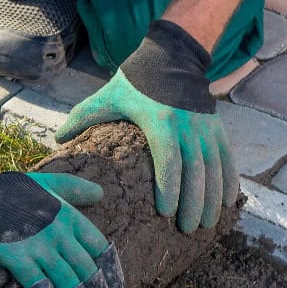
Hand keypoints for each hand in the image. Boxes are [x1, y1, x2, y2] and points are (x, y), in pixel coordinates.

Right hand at [0, 154, 125, 287]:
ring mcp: (39, 246)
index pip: (102, 251)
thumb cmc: (6, 187)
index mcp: (70, 216)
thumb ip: (74, 189)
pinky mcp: (17, 258)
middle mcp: (60, 233)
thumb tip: (100, 193)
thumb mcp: (47, 182)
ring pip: (70, 287)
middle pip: (89, 274)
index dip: (111, 277)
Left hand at [54, 19, 239, 233]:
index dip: (170, 188)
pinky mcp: (217, 128)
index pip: (168, 160)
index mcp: (161, 121)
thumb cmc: (134, 82)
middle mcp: (188, 126)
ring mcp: (206, 128)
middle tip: (186, 229)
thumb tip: (57, 139)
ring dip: (212, 198)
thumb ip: (82, 117)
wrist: (172, 57)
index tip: (166, 213)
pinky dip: (229, 181)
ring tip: (206, 224)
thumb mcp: (107, 96)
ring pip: (214, 168)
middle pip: (196, 171)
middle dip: (193, 202)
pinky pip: (227, 158)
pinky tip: (227, 202)